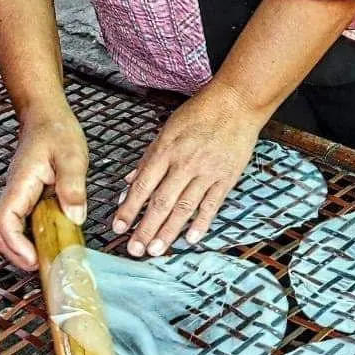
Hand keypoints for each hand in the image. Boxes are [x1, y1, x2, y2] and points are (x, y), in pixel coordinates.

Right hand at [0, 99, 88, 270]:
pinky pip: (24, 223)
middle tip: (41, 269)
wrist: (46, 116)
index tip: (33, 258)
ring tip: (48, 261)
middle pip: (0, 231)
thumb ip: (73, 186)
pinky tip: (53, 244)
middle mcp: (15, 192)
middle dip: (15, 254)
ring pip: (10, 230)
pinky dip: (33, 238)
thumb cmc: (56, 132)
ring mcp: (20, 196)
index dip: (15, 243)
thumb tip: (74, 217)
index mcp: (20, 183)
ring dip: (23, 248)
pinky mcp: (28, 198)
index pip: (5, 220)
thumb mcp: (72, 156)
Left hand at [113, 89, 262, 256]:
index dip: (129, 209)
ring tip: (157, 250)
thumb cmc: (199, 114)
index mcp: (166, 151)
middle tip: (135, 250)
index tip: (119, 228)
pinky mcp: (226, 178)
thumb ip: (148, 159)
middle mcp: (184, 164)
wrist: (236, 104)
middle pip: (161, 202)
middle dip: (146, 228)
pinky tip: (191, 239)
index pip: (142, 186)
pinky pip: (212, 204)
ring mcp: (207, 172)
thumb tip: (129, 183)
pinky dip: (201, 223)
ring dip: (169, 231)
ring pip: (184, 207)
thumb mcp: (167, 130)